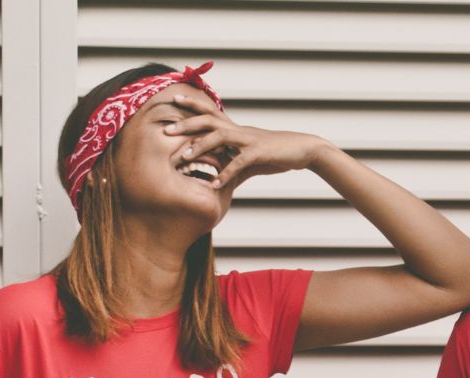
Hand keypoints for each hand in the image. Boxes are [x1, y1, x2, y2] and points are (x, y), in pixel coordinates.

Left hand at [163, 94, 332, 188]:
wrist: (303, 150)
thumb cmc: (276, 154)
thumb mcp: (250, 160)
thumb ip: (232, 168)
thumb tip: (217, 182)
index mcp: (235, 129)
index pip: (210, 112)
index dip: (192, 104)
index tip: (173, 99)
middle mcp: (239, 130)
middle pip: (208, 120)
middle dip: (186, 124)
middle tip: (166, 130)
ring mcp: (249, 140)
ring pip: (220, 136)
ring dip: (201, 146)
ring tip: (184, 158)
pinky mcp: (259, 153)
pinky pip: (239, 163)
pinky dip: (225, 174)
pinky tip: (214, 185)